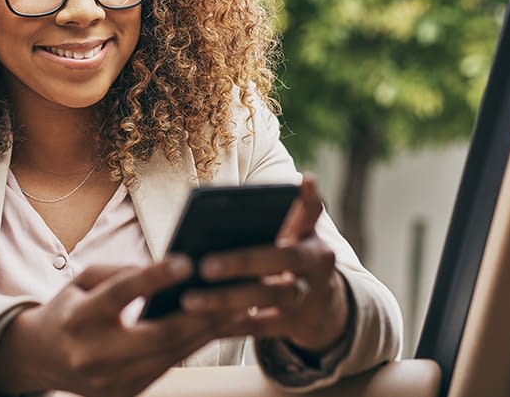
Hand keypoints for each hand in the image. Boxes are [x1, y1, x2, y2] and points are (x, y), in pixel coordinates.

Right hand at [0, 257, 220, 396]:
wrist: (43, 358)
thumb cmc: (70, 308)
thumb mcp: (82, 281)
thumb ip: (119, 272)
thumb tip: (166, 269)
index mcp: (77, 320)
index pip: (119, 295)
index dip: (153, 278)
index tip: (187, 260)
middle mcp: (93, 355)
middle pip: (158, 336)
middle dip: (200, 314)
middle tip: (233, 292)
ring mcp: (111, 381)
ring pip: (171, 355)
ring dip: (208, 332)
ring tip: (238, 308)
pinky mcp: (126, 393)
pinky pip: (168, 366)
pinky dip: (194, 346)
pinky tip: (217, 328)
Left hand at [179, 176, 349, 352]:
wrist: (320, 309)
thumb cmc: (285, 259)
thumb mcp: (288, 238)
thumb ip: (266, 223)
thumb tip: (210, 208)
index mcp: (309, 233)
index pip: (312, 211)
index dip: (310, 200)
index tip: (304, 182)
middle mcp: (316, 262)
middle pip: (283, 258)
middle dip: (243, 261)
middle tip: (205, 265)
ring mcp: (310, 294)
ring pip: (268, 296)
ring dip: (227, 299)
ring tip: (189, 301)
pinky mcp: (297, 324)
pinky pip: (260, 326)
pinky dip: (231, 325)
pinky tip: (201, 323)